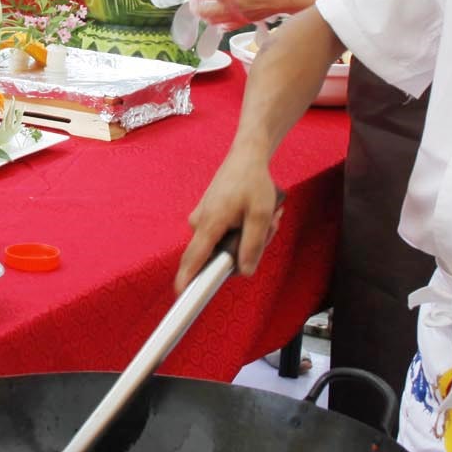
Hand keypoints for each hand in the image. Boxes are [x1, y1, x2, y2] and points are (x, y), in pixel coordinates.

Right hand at [175, 150, 282, 291]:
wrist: (246, 156)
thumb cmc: (253, 182)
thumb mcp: (260, 215)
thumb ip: (253, 245)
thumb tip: (244, 272)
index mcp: (209, 223)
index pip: (194, 258)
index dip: (187, 279)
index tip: (181, 296)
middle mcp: (199, 223)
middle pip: (218, 255)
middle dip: (247, 248)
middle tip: (271, 226)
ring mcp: (202, 219)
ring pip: (225, 244)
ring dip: (249, 237)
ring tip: (269, 217)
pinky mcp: (207, 216)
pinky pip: (224, 234)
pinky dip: (243, 229)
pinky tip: (258, 214)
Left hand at [192, 0, 303, 25]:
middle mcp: (229, 7)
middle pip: (206, 12)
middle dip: (196, 9)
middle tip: (193, 6)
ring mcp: (237, 16)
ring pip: (215, 21)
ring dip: (206, 18)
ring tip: (203, 14)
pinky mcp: (245, 21)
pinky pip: (228, 26)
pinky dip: (221, 25)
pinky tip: (219, 23)